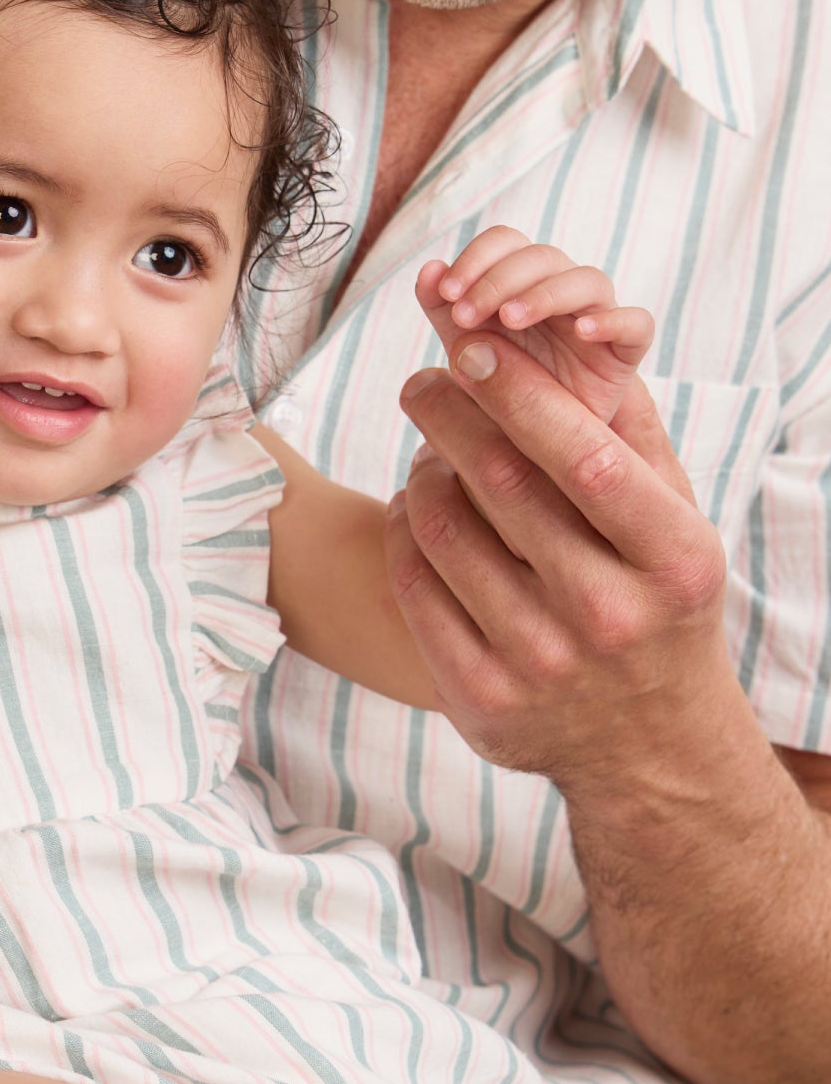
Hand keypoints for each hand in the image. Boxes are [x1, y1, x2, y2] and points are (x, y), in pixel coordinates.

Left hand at [386, 348, 730, 790]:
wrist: (651, 749)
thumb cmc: (659, 606)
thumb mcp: (678, 527)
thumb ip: (634, 439)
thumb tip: (575, 334)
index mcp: (672, 561)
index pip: (582, 457)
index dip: (519, 394)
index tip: (472, 347)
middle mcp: (609, 616)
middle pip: (502, 485)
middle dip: (449, 415)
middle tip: (422, 380)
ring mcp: (540, 664)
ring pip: (445, 532)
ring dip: (421, 473)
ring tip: (426, 451)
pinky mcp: (481, 700)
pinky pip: (415, 589)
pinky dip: (405, 533)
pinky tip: (414, 510)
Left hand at [418, 227, 653, 426]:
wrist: (533, 441)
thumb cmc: (500, 383)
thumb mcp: (463, 344)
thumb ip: (443, 306)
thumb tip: (430, 269)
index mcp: (523, 282)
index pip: (508, 242)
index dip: (477, 257)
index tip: (447, 293)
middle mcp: (562, 292)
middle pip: (544, 257)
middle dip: (499, 280)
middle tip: (467, 316)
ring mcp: (597, 317)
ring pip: (588, 281)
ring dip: (545, 293)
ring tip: (509, 320)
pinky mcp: (624, 351)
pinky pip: (637, 324)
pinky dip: (614, 320)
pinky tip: (583, 331)